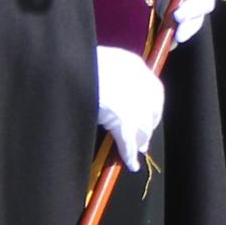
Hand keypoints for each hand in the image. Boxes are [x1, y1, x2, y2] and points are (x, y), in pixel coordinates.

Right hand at [93, 46, 163, 169]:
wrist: (73, 67)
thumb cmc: (82, 61)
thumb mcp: (98, 60)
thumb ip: (107, 71)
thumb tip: (104, 82)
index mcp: (134, 64)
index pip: (152, 88)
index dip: (151, 104)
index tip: (148, 113)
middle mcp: (140, 83)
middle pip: (151, 109)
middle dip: (149, 124)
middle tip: (145, 137)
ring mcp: (134, 104)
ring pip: (143, 127)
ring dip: (141, 140)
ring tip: (139, 150)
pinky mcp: (123, 122)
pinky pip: (128, 142)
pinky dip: (130, 155)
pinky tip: (131, 164)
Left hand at [153, 0, 219, 47]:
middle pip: (206, 2)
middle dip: (193, 10)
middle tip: (177, 14)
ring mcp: (194, 7)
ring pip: (197, 20)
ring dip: (189, 27)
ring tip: (178, 34)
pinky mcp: (183, 20)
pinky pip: (184, 31)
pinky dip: (177, 37)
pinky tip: (170, 42)